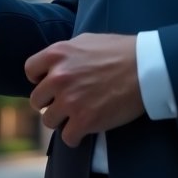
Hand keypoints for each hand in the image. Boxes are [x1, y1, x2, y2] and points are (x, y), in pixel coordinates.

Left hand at [25, 33, 143, 147]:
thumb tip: (54, 64)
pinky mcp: (84, 121)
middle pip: (37, 99)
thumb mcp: (87, 40)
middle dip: (50, 102)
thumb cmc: (121, 51)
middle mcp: (59, 77)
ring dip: (62, 120)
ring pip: (49, 120)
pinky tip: (85, 129)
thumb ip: (66, 53)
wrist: (147, 67)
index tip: (51, 83)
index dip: (39, 78)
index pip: (30, 70)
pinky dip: (75, 136)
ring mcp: (70, 100)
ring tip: (77, 115)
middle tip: (66, 102)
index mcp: (58, 54)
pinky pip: (67, 138)